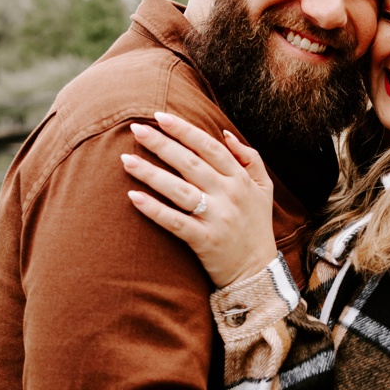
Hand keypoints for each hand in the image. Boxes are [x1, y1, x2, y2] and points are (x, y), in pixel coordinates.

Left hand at [122, 112, 278, 288]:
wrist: (258, 273)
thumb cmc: (256, 226)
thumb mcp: (264, 189)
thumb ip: (249, 158)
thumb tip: (224, 132)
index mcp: (241, 179)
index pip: (209, 147)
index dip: (184, 130)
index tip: (160, 116)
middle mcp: (230, 195)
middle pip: (190, 163)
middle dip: (161, 144)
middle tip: (135, 128)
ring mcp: (217, 218)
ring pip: (179, 190)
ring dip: (150, 173)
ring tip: (126, 160)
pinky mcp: (205, 241)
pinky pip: (175, 222)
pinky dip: (154, 210)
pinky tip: (133, 198)